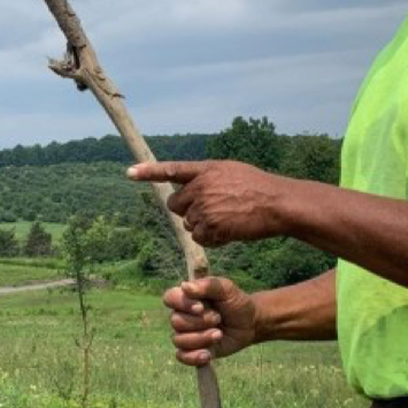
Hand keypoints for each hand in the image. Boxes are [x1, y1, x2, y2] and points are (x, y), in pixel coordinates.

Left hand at [128, 160, 289, 246]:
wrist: (277, 203)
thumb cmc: (258, 188)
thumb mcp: (231, 172)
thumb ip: (207, 178)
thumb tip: (189, 189)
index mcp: (206, 169)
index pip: (172, 169)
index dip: (149, 172)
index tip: (129, 173)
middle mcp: (201, 187)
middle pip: (175, 204)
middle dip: (187, 210)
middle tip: (210, 210)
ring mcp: (204, 207)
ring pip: (188, 224)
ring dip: (203, 226)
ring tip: (227, 218)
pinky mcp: (210, 226)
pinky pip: (199, 237)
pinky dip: (211, 238)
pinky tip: (229, 230)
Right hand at [162, 276, 257, 366]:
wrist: (250, 323)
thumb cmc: (236, 302)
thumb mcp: (226, 289)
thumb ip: (207, 285)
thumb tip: (184, 286)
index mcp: (187, 297)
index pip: (169, 298)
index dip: (181, 304)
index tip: (200, 307)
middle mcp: (183, 315)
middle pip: (175, 321)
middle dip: (199, 322)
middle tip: (218, 319)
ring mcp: (187, 334)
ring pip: (179, 340)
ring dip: (200, 339)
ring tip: (218, 334)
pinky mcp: (193, 350)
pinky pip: (182, 356)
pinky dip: (193, 357)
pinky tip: (208, 354)